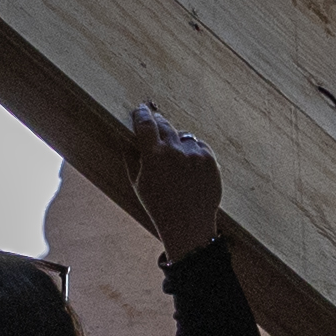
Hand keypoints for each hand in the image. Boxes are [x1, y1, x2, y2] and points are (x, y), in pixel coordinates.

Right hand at [125, 110, 220, 257]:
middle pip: (164, 125)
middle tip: (155, 124)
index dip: (141, 114)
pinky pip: (198, 146)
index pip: (146, 123)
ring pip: (182, 136)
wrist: (189, 225)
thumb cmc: (159, 206)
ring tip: (174, 162)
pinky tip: (188, 169)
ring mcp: (195, 154)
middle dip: (158, 123)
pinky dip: (192, 152)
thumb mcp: (137, 183)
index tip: (140, 110)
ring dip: (177, 142)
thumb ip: (131, 156)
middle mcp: (175, 151)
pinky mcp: (210, 159)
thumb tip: (125, 134)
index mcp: (154, 156)